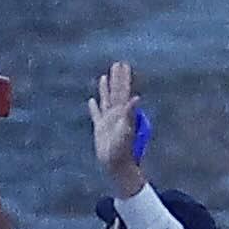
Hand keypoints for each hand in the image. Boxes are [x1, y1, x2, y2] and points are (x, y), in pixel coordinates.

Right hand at [88, 62, 143, 188]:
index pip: (122, 91)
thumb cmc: (123, 149)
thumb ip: (130, 113)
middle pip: (116, 92)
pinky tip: (92, 101)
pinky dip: (94, 107)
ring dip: (105, 88)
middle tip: (118, 64)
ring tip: (104, 77)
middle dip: (117, 78)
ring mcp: (108, 120)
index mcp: (122, 112)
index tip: (123, 65)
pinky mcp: (100, 129)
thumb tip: (136, 98)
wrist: (117, 164)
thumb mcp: (127, 130)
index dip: (122, 78)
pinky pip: (96, 114)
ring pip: (106, 100)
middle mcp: (116, 114)